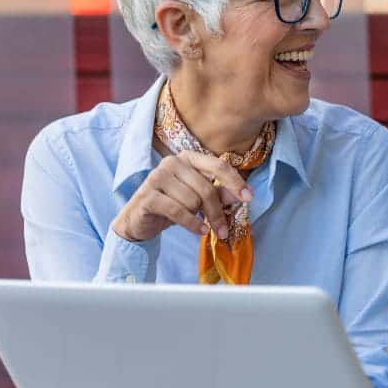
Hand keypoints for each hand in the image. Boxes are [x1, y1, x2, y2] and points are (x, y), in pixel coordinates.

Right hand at [111, 150, 251, 242]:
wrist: (139, 220)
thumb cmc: (173, 205)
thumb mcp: (199, 199)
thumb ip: (219, 194)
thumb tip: (241, 196)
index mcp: (188, 158)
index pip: (218, 165)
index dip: (235, 182)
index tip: (249, 198)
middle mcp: (172, 163)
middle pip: (207, 188)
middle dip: (217, 212)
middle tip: (223, 229)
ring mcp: (157, 177)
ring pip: (193, 201)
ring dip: (200, 217)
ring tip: (200, 224)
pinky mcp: (148, 196)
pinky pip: (178, 211)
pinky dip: (192, 223)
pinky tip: (199, 230)